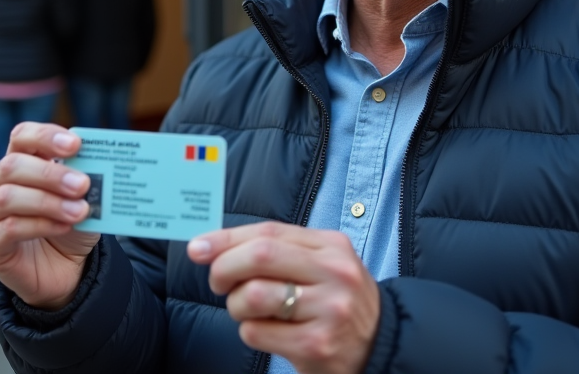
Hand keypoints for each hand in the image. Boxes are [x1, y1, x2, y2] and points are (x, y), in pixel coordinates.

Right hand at [0, 122, 100, 309]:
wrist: (68, 271)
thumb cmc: (72, 227)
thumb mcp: (85, 199)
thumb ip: (87, 180)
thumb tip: (99, 165)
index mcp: (22, 164)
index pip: (22, 137)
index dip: (45, 136)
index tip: (75, 144)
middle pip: (12, 165)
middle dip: (50, 173)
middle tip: (82, 184)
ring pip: (8, 197)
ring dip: (48, 201)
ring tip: (79, 211)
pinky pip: (9, 229)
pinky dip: (40, 225)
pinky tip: (63, 227)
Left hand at [187, 222, 379, 373]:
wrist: (381, 346)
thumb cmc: (334, 301)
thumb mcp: (319, 265)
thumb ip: (275, 250)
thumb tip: (208, 246)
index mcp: (331, 245)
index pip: (268, 231)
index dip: (226, 238)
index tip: (197, 248)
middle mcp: (334, 273)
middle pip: (259, 256)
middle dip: (225, 268)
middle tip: (218, 282)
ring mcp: (328, 310)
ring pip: (253, 295)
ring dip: (237, 305)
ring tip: (250, 311)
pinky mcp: (317, 344)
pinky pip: (257, 333)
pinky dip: (251, 332)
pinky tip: (270, 333)